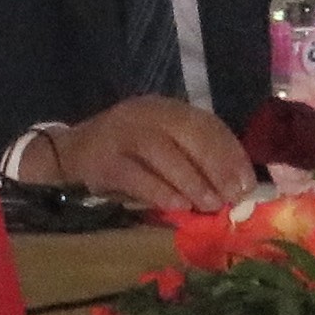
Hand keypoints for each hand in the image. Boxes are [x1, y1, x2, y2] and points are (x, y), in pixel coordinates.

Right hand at [28, 97, 250, 216]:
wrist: (66, 156)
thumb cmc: (124, 157)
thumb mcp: (159, 147)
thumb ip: (191, 159)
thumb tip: (234, 186)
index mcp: (164, 108)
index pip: (205, 123)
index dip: (230, 152)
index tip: (248, 182)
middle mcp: (144, 112)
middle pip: (188, 134)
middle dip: (215, 166)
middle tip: (233, 196)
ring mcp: (120, 133)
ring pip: (163, 152)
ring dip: (192, 181)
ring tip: (210, 205)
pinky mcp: (102, 158)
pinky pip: (136, 174)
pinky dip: (160, 191)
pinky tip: (177, 207)